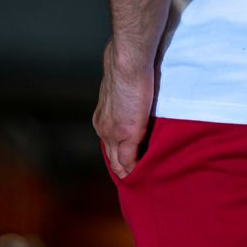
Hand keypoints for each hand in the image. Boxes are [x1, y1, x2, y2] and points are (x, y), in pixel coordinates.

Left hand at [92, 39, 154, 178]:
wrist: (128, 62)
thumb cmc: (128, 67)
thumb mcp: (121, 89)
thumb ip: (125, 103)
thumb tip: (134, 102)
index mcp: (102, 118)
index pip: (109, 147)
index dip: (119, 159)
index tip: (131, 169)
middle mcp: (103, 128)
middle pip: (111, 159)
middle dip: (123, 171)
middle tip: (136, 183)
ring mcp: (112, 134)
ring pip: (118, 164)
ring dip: (129, 174)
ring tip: (141, 183)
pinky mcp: (126, 136)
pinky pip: (129, 162)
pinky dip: (136, 171)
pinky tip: (143, 178)